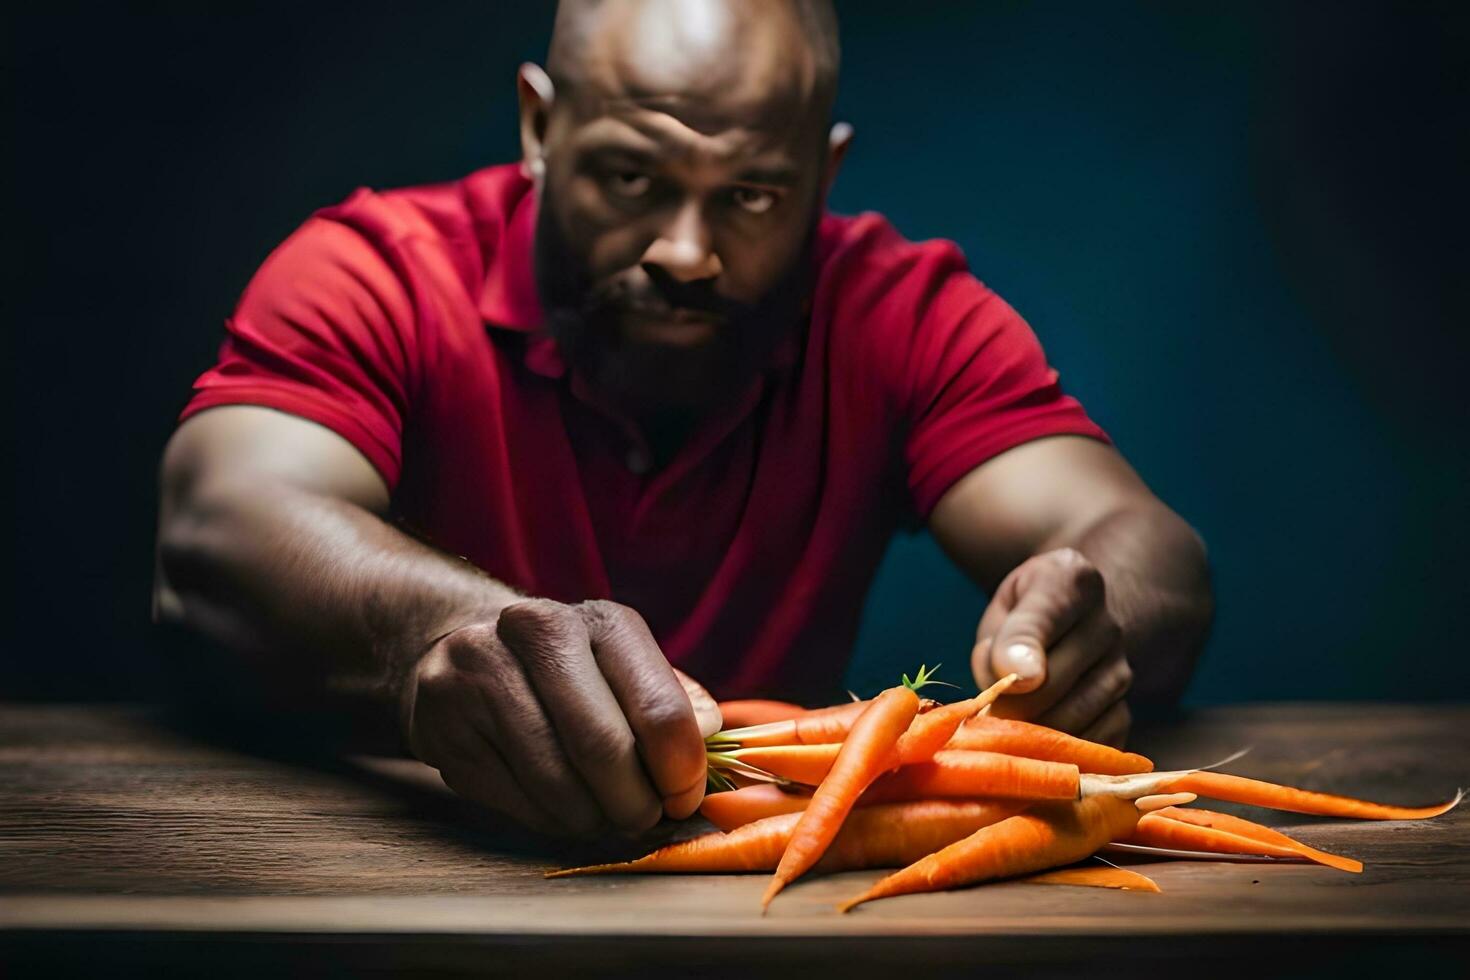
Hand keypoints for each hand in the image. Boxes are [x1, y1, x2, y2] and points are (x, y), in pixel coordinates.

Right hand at [401, 598, 710, 835]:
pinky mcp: (443, 724)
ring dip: (592, 820)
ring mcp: (480, 676)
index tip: (683, 798)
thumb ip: (675, 702)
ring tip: (602, 815)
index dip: (682, 772)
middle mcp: (537, 632)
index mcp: (601, 620)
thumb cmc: (569, 672)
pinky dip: (549, 821)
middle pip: (605, 751)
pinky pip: (515, 802)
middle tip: (644, 819)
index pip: (661, 710)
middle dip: (636, 805)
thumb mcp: (627, 669)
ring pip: (557, 785)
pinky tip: (558, 807)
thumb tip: (709, 734)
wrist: (462, 648)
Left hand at [970, 548, 1131, 745]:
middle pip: (1055, 681)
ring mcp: (1120, 669)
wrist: (1066, 626)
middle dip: (1012, 703)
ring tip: (1009, 722)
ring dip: (1033, 729)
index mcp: (1070, 581)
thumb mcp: (1002, 612)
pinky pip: (1093, 741)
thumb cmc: (1021, 619)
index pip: (1042, 618)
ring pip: (1073, 716)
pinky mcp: (1124, 709)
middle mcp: (1106, 624)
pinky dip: (1062, 750)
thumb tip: (1016, 676)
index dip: (1022, 649)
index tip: (1014, 677)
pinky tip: (1040, 741)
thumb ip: (1004, 639)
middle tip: (986, 711)